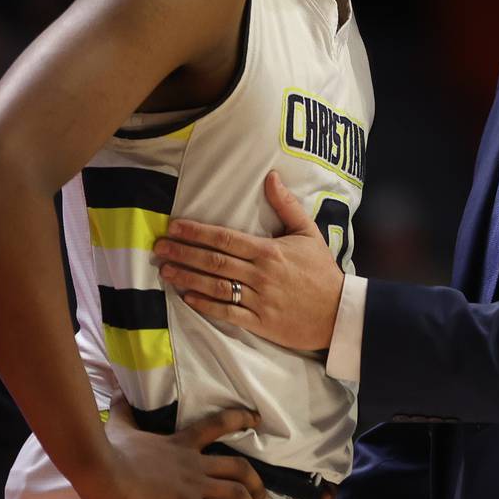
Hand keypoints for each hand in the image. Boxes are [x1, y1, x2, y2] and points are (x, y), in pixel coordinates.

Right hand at [84, 399, 267, 498]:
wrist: (105, 474)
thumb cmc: (112, 453)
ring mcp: (193, 485)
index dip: (240, 419)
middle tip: (263, 496)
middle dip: (257, 482)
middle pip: (238, 467)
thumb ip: (124, 411)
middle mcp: (194, 463)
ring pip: (237, 493)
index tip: (257, 419)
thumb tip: (116, 392)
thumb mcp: (121, 427)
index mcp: (181, 443)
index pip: (218, 424)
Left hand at [155, 171, 344, 350]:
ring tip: (166, 271)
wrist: (338, 312)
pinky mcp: (260, 322)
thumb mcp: (309, 232)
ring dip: (188, 278)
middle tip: (159, 248)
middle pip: (214, 261)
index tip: (175, 227)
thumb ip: (287, 205)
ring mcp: (259, 299)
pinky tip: (188, 299)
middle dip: (184, 253)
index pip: (226, 239)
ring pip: (216, 286)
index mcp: (269, 251)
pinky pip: (228, 313)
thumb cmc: (322, 271)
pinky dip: (206, 306)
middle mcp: (260, 274)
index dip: (197, 232)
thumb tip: (272, 177)